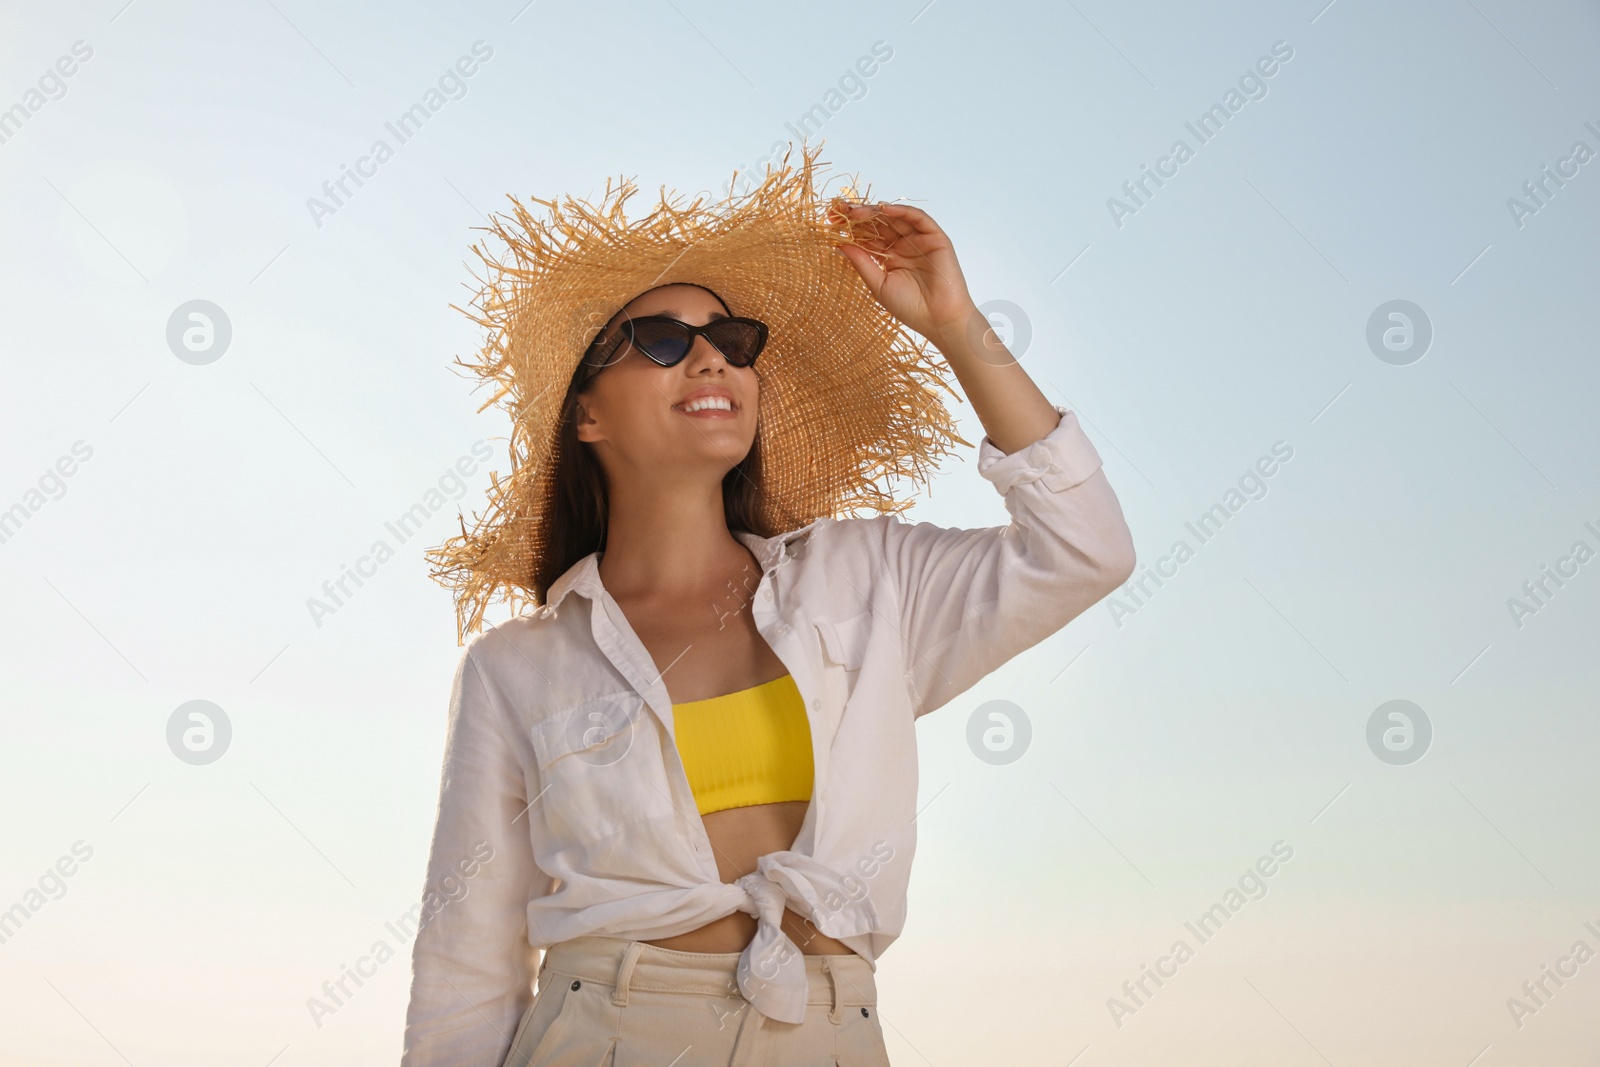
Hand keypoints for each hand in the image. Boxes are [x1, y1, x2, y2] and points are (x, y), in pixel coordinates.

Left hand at [828, 199, 979, 350]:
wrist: (939, 319)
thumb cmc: (911, 307)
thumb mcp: (878, 284)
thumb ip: (861, 263)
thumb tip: (840, 244)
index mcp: (889, 257)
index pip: (868, 237)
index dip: (851, 228)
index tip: (831, 221)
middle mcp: (904, 246)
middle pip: (879, 224)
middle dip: (859, 216)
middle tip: (839, 211)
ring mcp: (920, 240)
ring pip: (896, 218)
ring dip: (876, 211)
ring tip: (856, 211)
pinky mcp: (935, 237)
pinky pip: (918, 218)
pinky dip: (901, 211)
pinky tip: (883, 209)